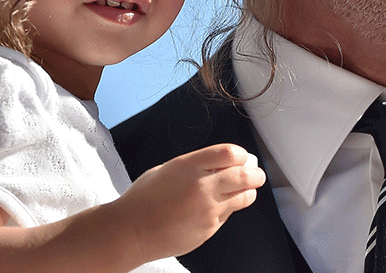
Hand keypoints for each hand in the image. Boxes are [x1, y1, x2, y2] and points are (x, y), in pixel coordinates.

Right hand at [110, 143, 264, 261]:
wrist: (130, 232)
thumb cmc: (143, 199)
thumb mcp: (168, 169)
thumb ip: (196, 164)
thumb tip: (222, 162)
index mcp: (189, 166)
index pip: (231, 153)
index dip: (241, 155)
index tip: (241, 157)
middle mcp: (202, 187)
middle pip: (246, 175)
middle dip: (255, 173)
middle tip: (254, 173)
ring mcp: (208, 210)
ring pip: (245, 197)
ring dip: (248, 190)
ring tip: (242, 188)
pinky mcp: (210, 229)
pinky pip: (228, 215)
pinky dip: (228, 209)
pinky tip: (214, 207)